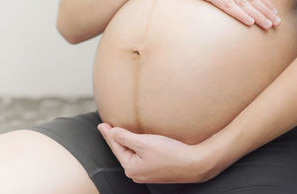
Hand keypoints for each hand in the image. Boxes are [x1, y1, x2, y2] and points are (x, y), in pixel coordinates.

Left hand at [97, 122, 216, 183]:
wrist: (194, 164)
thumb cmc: (170, 153)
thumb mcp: (144, 143)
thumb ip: (125, 137)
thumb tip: (112, 132)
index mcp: (131, 167)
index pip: (116, 146)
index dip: (108, 134)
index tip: (102, 124)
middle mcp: (136, 173)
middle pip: (122, 151)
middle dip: (114, 139)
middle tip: (106, 127)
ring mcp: (146, 173)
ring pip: (131, 154)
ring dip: (124, 142)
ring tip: (118, 133)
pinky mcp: (155, 169)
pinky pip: (139, 156)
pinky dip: (135, 147)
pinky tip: (135, 142)